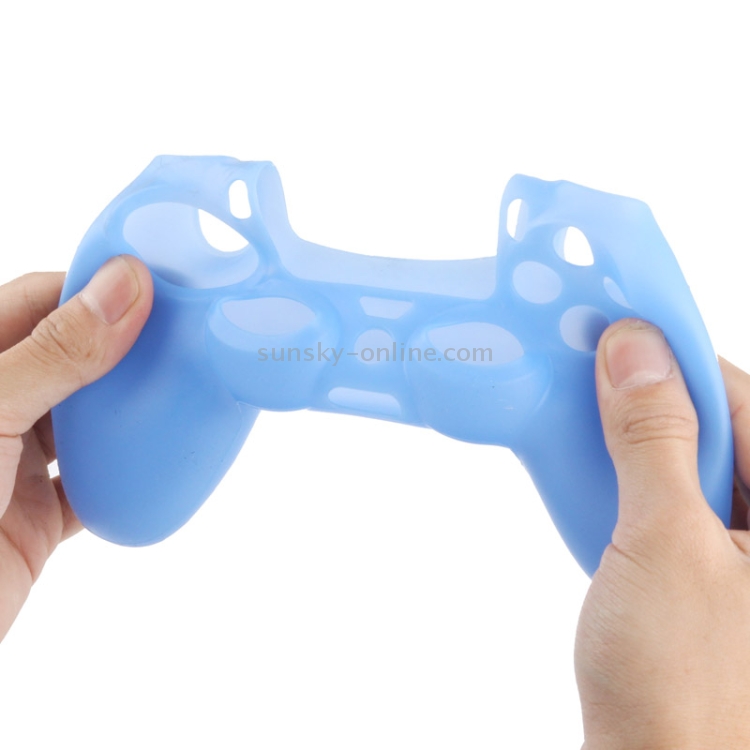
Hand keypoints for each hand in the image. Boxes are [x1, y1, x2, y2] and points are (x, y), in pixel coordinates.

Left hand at [0, 256, 152, 640]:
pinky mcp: (34, 515)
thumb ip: (57, 351)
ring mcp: (12, 462)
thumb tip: (127, 283)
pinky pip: (94, 486)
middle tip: (187, 336)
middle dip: (126, 347)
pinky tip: (160, 461)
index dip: (96, 286)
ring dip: (131, 411)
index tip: (158, 283)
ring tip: (185, 389)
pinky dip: (127, 477)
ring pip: (86, 422)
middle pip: (71, 359)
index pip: (38, 300)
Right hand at [576, 319, 749, 748]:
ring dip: (633, 434)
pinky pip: (669, 500)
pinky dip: (628, 477)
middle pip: (719, 429)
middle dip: (652, 393)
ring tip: (580, 411)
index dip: (683, 356)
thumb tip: (633, 349)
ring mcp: (742, 556)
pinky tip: (591, 472)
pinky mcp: (705, 575)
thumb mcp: (664, 543)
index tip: (622, 325)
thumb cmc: (681, 685)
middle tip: (589, 365)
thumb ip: (652, 440)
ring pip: (688, 462)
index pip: (747, 404)